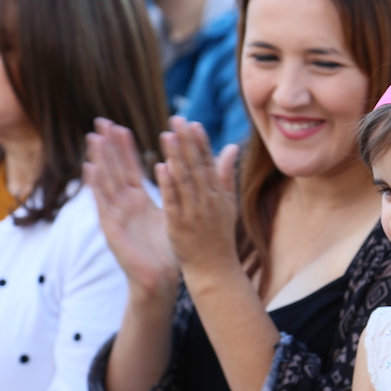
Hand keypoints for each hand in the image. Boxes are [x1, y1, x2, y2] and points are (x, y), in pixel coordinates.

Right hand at [84, 118, 178, 300]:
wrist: (161, 279)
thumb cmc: (168, 249)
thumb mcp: (173, 213)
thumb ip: (174, 191)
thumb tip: (181, 170)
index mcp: (139, 201)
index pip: (130, 169)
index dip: (124, 148)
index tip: (120, 126)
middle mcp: (124, 205)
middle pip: (114, 170)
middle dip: (108, 146)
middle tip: (101, 122)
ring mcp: (116, 216)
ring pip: (106, 182)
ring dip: (99, 159)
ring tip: (94, 137)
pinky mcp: (112, 228)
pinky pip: (102, 203)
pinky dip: (96, 185)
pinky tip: (91, 168)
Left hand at [157, 117, 240, 277]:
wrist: (214, 270)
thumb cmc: (219, 237)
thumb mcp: (228, 204)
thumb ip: (226, 174)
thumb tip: (230, 147)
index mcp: (219, 195)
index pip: (209, 164)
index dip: (200, 142)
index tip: (192, 123)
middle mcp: (208, 202)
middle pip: (196, 167)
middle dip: (186, 142)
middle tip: (176, 120)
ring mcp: (194, 214)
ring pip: (184, 181)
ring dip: (176, 157)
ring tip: (167, 136)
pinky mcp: (179, 227)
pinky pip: (173, 202)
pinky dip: (167, 185)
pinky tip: (160, 167)